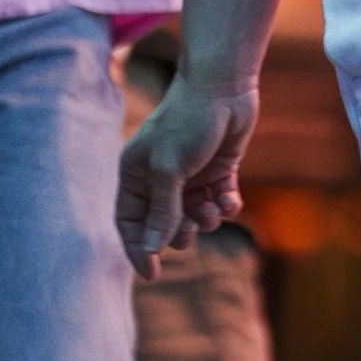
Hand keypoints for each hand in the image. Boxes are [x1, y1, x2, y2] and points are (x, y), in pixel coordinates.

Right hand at [116, 71, 259, 276]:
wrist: (224, 86)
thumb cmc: (188, 123)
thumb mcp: (169, 170)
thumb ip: (162, 212)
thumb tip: (151, 250)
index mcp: (135, 174)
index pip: (130, 222)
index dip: (138, 248)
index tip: (152, 274)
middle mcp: (160, 178)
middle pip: (164, 225)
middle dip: (180, 231)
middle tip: (194, 224)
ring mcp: (190, 176)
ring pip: (194, 217)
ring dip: (206, 219)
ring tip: (214, 206)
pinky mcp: (218, 171)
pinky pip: (219, 203)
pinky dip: (225, 206)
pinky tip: (230, 199)